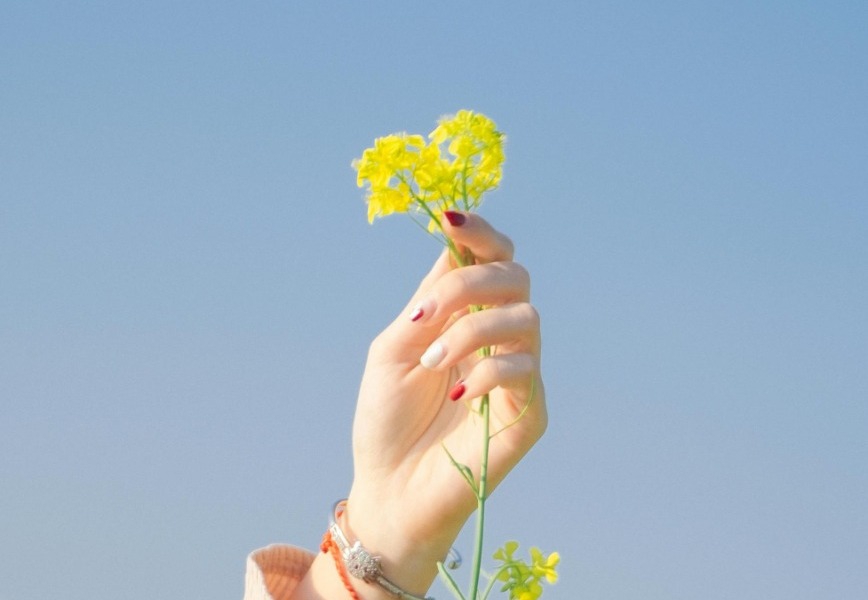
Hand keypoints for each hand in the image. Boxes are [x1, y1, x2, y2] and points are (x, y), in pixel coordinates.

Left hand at [345, 212, 546, 595]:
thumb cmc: (387, 421)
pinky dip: (488, 372)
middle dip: (469, 283)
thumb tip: (453, 250)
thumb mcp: (394, 349)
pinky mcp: (530, 413)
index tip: (451, 219)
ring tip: (431, 363)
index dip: (480, 234)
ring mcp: (518, 375)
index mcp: (465, 318)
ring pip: (525, 320)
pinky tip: (456, 394)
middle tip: (425, 317)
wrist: (389, 490)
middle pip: (515, 278)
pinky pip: (526, 372)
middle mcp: (497, 339)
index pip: (492, 260)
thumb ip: (426, 302)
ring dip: (472, 331)